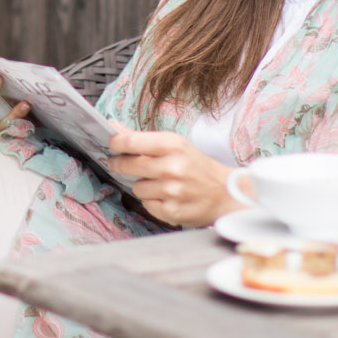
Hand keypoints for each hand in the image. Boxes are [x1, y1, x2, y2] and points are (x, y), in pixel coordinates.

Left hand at [106, 125, 233, 226]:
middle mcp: (172, 167)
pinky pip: (146, 204)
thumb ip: (144, 138)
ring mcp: (171, 191)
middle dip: (120, 164)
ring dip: (142, 185)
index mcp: (174, 145)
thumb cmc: (198, 167)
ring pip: (136, 187)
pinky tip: (166, 196)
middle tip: (120, 163)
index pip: (132, 141)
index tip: (112, 144)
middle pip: (128, 165)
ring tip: (159, 183)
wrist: (225, 194)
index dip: (116, 143)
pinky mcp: (171, 211)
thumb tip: (113, 126)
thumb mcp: (176, 145)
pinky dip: (152, 201)